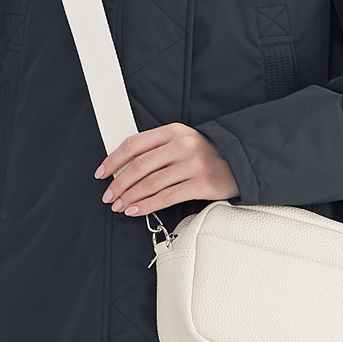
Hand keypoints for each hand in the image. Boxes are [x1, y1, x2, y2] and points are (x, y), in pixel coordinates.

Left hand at [95, 124, 237, 213]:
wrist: (240, 163)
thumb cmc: (207, 156)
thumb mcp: (183, 143)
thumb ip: (157, 150)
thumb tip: (123, 170)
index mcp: (174, 131)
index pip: (135, 144)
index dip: (113, 160)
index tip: (101, 173)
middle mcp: (183, 145)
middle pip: (140, 166)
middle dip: (119, 184)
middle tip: (109, 196)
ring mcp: (193, 164)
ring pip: (151, 183)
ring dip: (130, 197)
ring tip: (120, 205)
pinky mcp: (202, 183)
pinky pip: (167, 197)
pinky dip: (147, 206)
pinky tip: (136, 210)